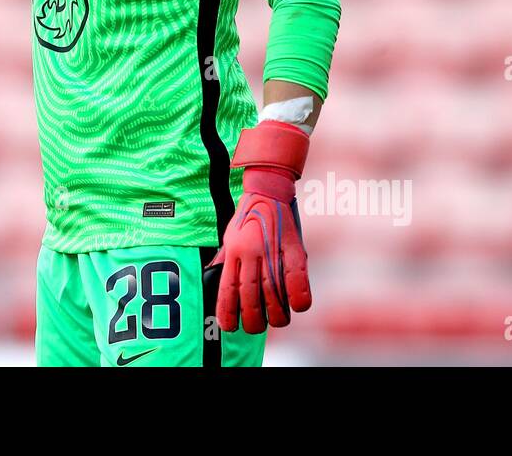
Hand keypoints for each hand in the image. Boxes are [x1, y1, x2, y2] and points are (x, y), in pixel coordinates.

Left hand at [209, 120, 311, 332]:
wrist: (268, 184)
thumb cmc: (249, 213)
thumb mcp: (230, 234)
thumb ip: (225, 256)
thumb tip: (212, 271)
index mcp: (234, 250)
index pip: (227, 288)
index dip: (227, 311)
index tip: (229, 327)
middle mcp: (250, 252)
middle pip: (249, 294)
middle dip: (252, 317)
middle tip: (256, 327)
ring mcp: (271, 249)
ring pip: (271, 290)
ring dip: (275, 313)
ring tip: (278, 321)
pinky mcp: (292, 245)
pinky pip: (296, 275)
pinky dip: (298, 294)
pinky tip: (299, 306)